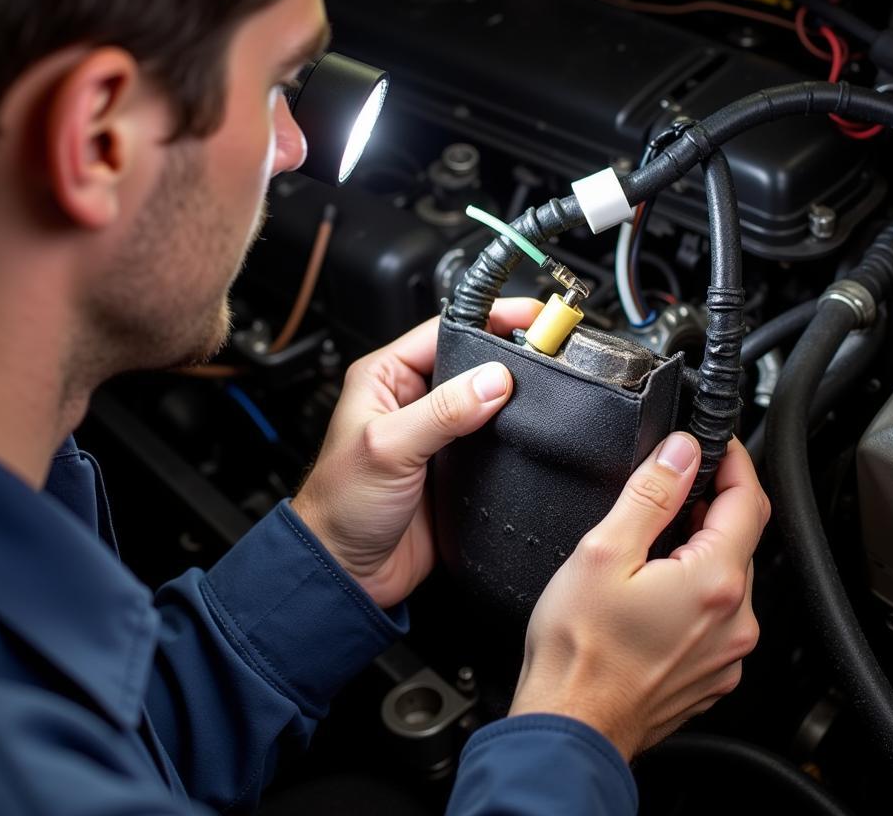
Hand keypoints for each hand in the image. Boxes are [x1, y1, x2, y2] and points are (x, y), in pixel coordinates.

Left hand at [292, 298, 541, 609]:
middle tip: (552, 352)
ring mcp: (438, 435)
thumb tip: (493, 380)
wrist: (348, 573)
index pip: (445, 330)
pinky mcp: (457, 469)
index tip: (530, 318)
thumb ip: (441, 413)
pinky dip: (516, 438)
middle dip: (511, 355)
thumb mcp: (388, 448)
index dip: (489, 319)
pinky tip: (535, 436)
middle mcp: (413, 399)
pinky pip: (495, 442)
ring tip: (552, 389)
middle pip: (473, 362)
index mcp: (386, 377)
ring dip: (517, 398)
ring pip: (488, 401)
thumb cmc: (340, 506)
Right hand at [509, 433, 768, 761]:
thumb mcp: (604, 551)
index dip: (735, 462)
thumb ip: (651, 494)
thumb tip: (681, 453)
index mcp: (715, 582)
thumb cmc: (579, 648)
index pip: (750, 501)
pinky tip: (652, 593)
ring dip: (702, 549)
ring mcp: (727, 652)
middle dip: (711, 505)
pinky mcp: (713, 673)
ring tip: (650, 545)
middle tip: (669, 489)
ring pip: (728, 578)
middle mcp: (736, 620)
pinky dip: (695, 591)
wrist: (572, 725)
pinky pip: (717, 616)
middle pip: (740, 539)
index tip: (715, 444)